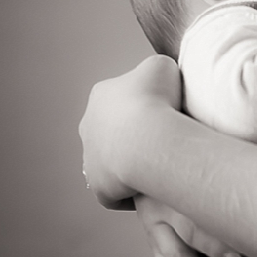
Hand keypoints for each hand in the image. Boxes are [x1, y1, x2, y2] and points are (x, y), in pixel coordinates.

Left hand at [79, 54, 181, 208]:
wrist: (148, 139)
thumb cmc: (156, 100)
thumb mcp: (161, 66)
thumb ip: (156, 70)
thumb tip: (160, 81)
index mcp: (101, 95)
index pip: (124, 98)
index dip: (147, 102)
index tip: (167, 109)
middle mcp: (89, 127)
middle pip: (114, 130)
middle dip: (135, 133)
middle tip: (164, 137)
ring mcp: (91, 159)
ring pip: (113, 161)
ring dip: (132, 162)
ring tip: (162, 162)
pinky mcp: (100, 187)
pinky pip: (118, 190)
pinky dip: (135, 189)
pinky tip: (155, 184)